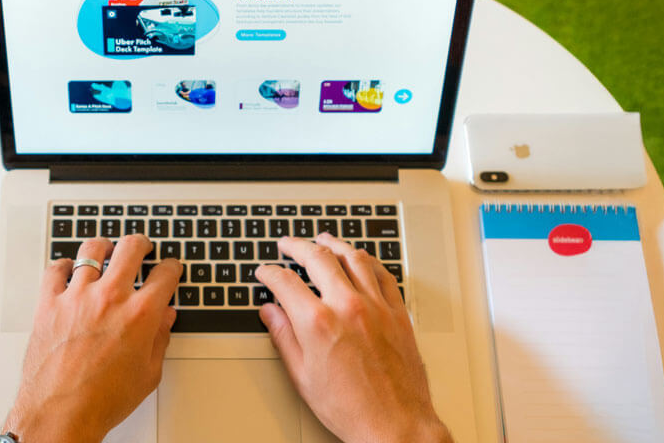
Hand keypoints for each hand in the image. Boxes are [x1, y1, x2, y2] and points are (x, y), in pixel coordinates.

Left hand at [3, 234, 181, 442]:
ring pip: (91, 250)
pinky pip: (55, 270)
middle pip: (130, 248)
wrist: (60, 414)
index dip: (172, 268)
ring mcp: (77, 297)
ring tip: (105, 249)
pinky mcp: (49, 304)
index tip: (170, 269)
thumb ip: (160, 340)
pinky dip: (64, 266)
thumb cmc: (101, 400)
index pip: (165, 275)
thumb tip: (164, 320)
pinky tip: (69, 269)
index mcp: (140, 315)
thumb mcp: (148, 374)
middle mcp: (110, 298)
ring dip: (103, 247)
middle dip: (141, 244)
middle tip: (141, 247)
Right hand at [255, 234, 452, 442]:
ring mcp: (376, 307)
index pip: (285, 282)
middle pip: (318, 258)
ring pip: (354, 258)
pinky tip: (361, 259)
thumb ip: (284, 337)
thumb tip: (271, 313)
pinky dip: (369, 261)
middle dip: (297, 246)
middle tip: (288, 244)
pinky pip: (384, 274)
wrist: (394, 424)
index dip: (270, 273)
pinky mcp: (398, 313)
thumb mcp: (303, 376)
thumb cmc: (351, 408)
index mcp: (318, 323)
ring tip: (324, 239)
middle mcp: (348, 307)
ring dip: (334, 244)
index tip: (265, 272)